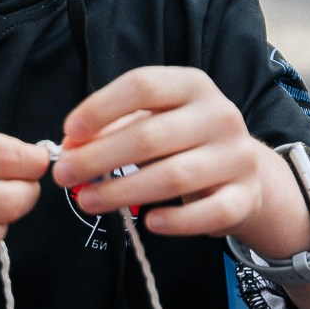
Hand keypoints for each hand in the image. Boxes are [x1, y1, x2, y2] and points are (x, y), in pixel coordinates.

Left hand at [53, 67, 291, 243]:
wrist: (245, 173)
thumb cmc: (184, 143)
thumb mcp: (154, 121)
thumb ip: (113, 127)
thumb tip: (71, 146)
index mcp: (193, 85)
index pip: (142, 86)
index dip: (101, 108)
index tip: (69, 133)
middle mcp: (220, 115)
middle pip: (150, 136)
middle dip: (98, 158)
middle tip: (64, 176)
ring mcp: (237, 157)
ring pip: (173, 177)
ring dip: (123, 192)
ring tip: (87, 202)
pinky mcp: (244, 197)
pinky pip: (208, 213)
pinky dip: (176, 222)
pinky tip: (149, 224)